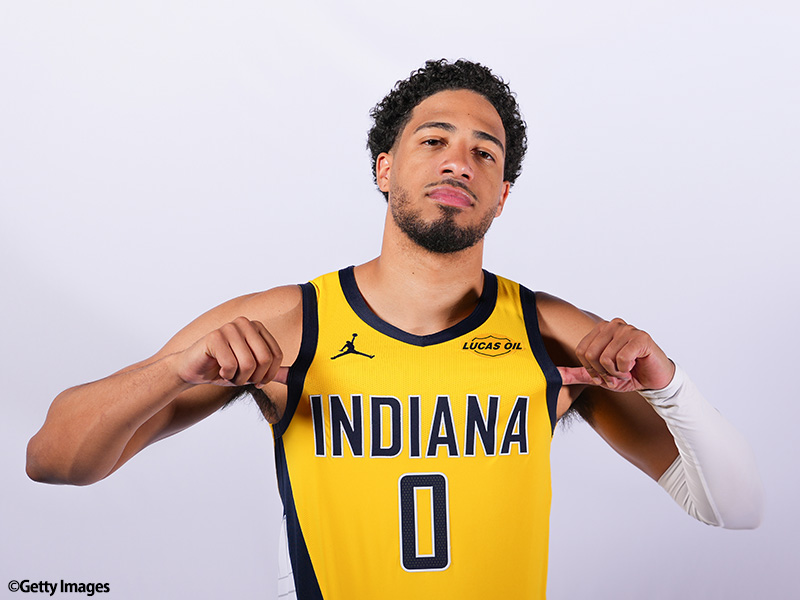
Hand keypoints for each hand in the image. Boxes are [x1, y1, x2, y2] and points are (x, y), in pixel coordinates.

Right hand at [176, 317, 286, 387]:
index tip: (257, 381)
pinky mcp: (214, 336)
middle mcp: (244, 323)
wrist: (193, 370)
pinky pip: (230, 365)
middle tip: (240, 379)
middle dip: (254, 377)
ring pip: (248, 364)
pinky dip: (225, 376)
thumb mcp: (251, 370)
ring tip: (228, 374)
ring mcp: (229, 328)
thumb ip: (270, 370)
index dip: (269, 375)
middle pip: (265, 359)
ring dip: (238, 378)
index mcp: (257, 328)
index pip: (276, 354)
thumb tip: (291, 375)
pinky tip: (218, 370)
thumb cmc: (222, 368)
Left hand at [557, 318, 674, 392]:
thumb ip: (578, 373)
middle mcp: (612, 325)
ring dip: (616, 372)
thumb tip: (556, 374)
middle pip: (591, 354)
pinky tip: (634, 367)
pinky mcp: (641, 337)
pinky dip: (626, 370)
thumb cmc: (628, 374)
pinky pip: (621, 358)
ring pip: (606, 357)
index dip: (591, 369)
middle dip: (603, 372)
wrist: (655, 379)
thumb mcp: (599, 376)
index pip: (581, 351)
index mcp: (600, 329)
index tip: (604, 374)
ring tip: (626, 370)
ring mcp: (627, 329)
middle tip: (616, 374)